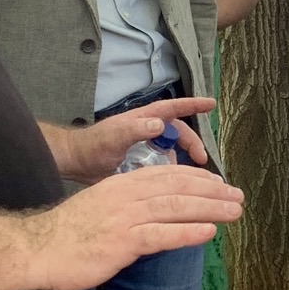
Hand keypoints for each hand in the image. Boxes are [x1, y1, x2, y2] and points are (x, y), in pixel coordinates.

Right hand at [31, 165, 244, 289]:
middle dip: (213, 191)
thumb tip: (157, 211)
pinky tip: (209, 232)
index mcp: (122, 183)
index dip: (198, 178)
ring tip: (235, 212)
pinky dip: (188, 232)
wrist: (37, 248)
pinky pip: (161, 235)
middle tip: (239, 196)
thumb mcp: (102, 206)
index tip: (221, 184)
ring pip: (176, 207)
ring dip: (210, 208)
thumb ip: (129, 204)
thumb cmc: (69, 232)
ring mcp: (125, 218)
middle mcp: (127, 195)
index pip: (168, 175)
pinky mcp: (122, 242)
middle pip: (179, 187)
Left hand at [46, 96, 215, 183]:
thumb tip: (158, 124)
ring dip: (183, 161)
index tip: (211, 104)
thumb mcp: (114, 136)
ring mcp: (145, 146)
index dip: (192, 105)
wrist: (77, 164)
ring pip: (173, 150)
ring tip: (191, 176)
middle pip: (179, 133)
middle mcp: (148, 130)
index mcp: (143, 119)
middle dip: (193, 144)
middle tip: (202, 161)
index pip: (173, 108)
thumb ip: (135, 129)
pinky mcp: (142, 162)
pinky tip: (173, 185)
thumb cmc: (93, 146)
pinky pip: (163, 165)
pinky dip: (171, 172)